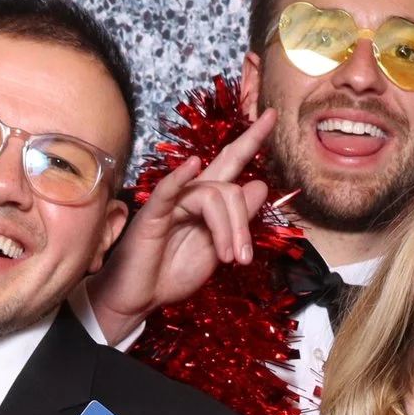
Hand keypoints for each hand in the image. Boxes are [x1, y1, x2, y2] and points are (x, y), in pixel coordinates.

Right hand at [83, 109, 276, 339]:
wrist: (141, 299)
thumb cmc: (173, 273)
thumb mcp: (218, 248)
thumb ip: (237, 220)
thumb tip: (260, 185)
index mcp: (207, 202)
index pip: (232, 165)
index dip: (251, 140)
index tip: (273, 115)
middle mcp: (190, 195)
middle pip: (226, 173)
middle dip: (248, 166)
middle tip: (258, 193)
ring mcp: (171, 203)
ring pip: (212, 195)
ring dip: (230, 229)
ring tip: (232, 259)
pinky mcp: (152, 217)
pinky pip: (167, 192)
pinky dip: (179, 178)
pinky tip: (191, 167)